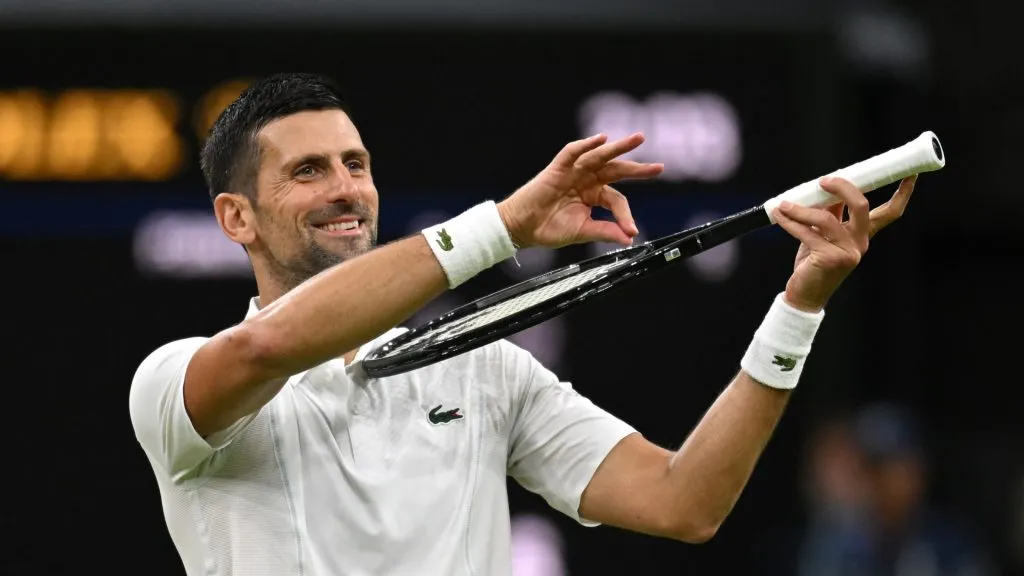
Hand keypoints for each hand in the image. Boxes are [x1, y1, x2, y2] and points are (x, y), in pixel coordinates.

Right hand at [497, 133, 663, 248]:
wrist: (523, 228)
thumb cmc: (549, 229)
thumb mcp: (582, 231)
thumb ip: (605, 231)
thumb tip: (629, 238)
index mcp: (593, 195)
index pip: (617, 199)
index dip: (625, 214)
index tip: (632, 229)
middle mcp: (587, 180)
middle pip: (616, 170)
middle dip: (637, 168)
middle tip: (659, 167)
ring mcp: (573, 172)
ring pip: (599, 156)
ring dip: (618, 147)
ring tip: (638, 139)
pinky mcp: (558, 168)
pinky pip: (573, 152)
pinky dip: (587, 144)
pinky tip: (601, 139)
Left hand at [773, 174, 917, 311]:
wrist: (805, 294)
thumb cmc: (814, 263)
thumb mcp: (824, 235)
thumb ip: (830, 214)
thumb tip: (826, 189)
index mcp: (863, 235)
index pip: (890, 212)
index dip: (902, 193)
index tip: (910, 174)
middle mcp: (860, 243)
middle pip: (862, 206)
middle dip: (844, 187)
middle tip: (824, 180)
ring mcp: (847, 252)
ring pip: (826, 219)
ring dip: (801, 209)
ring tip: (785, 205)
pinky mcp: (829, 259)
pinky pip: (807, 233)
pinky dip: (791, 222)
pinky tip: (780, 215)